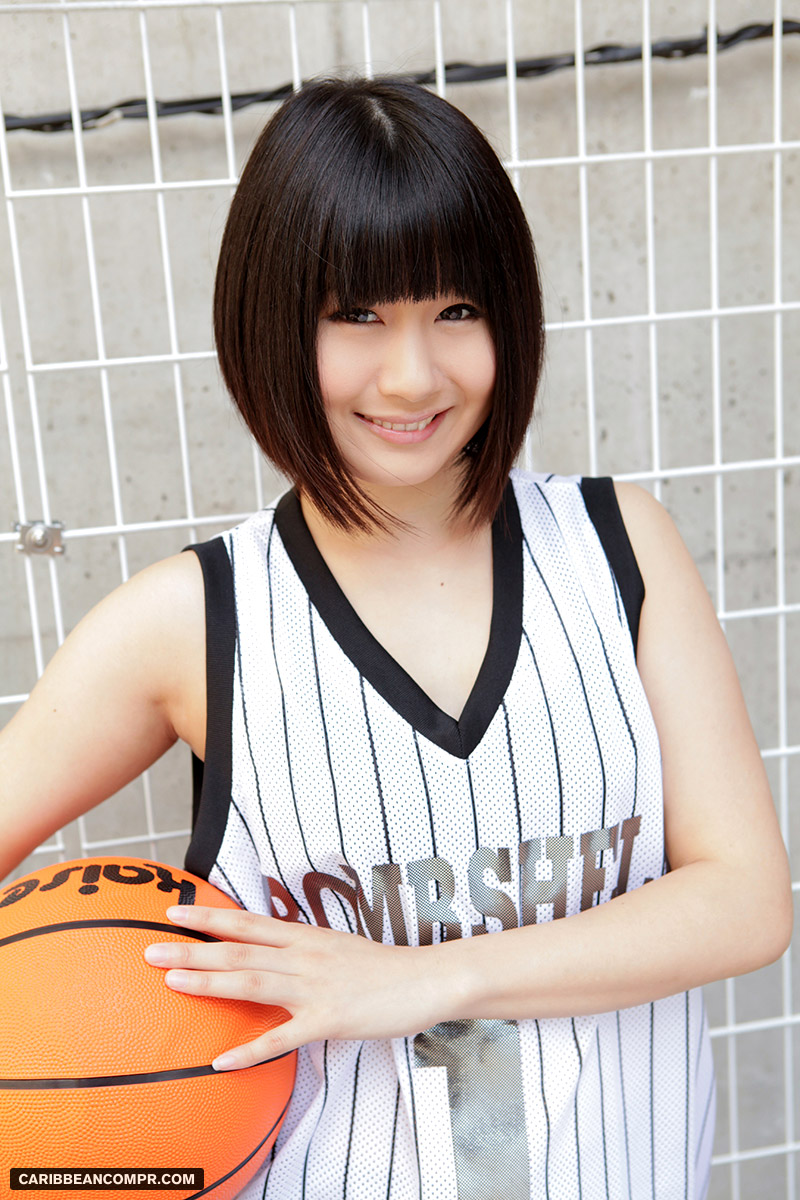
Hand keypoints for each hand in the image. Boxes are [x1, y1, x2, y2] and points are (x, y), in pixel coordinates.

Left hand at [144, 905, 447, 1069]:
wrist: (426, 979)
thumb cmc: (383, 967)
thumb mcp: (337, 945)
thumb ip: (302, 947)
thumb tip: (270, 947)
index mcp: (304, 936)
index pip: (247, 922)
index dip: (209, 916)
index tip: (173, 911)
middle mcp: (303, 956)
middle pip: (239, 949)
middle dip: (192, 948)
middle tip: (149, 948)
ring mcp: (314, 987)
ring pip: (252, 982)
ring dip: (208, 982)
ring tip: (171, 982)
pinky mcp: (328, 1019)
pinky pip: (282, 1038)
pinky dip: (250, 1050)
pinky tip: (221, 1060)